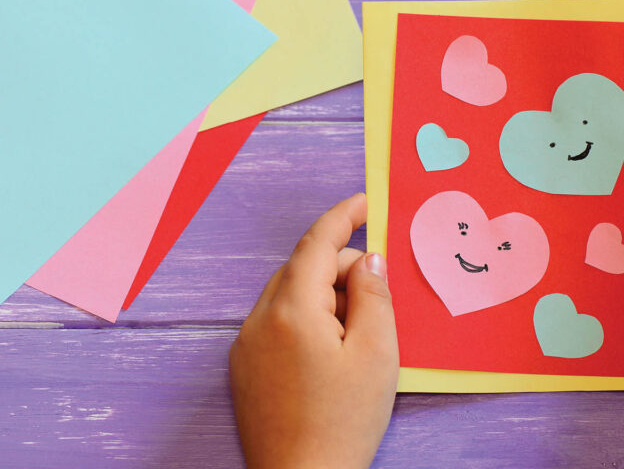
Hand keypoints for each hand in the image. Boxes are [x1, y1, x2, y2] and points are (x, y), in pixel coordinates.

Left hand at [230, 193, 398, 468]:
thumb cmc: (343, 422)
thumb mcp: (377, 353)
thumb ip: (373, 295)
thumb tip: (367, 260)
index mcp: (292, 310)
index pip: (316, 244)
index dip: (343, 216)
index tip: (365, 200)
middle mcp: (259, 320)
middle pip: (302, 268)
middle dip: (341, 266)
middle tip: (378, 290)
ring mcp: (246, 345)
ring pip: (289, 295)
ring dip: (324, 295)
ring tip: (359, 331)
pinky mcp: (245, 369)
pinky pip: (277, 323)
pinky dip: (307, 319)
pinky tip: (332, 350)